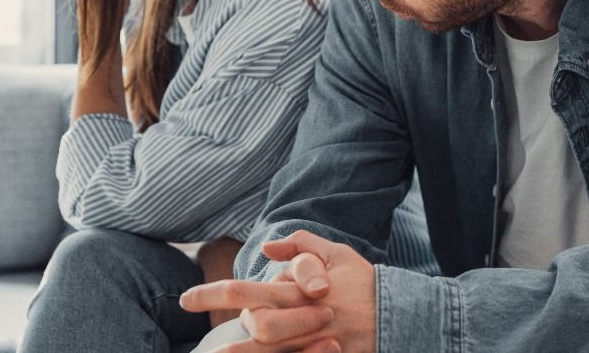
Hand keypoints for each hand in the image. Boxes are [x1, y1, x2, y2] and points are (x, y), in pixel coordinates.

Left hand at [180, 230, 375, 352]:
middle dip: (226, 337)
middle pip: (255, 328)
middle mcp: (304, 318)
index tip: (185, 301)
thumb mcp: (337, 253)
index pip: (246, 292)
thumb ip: (300, 246)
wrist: (403, 315)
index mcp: (299, 290)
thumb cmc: (364, 283)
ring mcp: (317, 344)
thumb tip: (266, 250)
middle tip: (209, 344)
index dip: (211, 295)